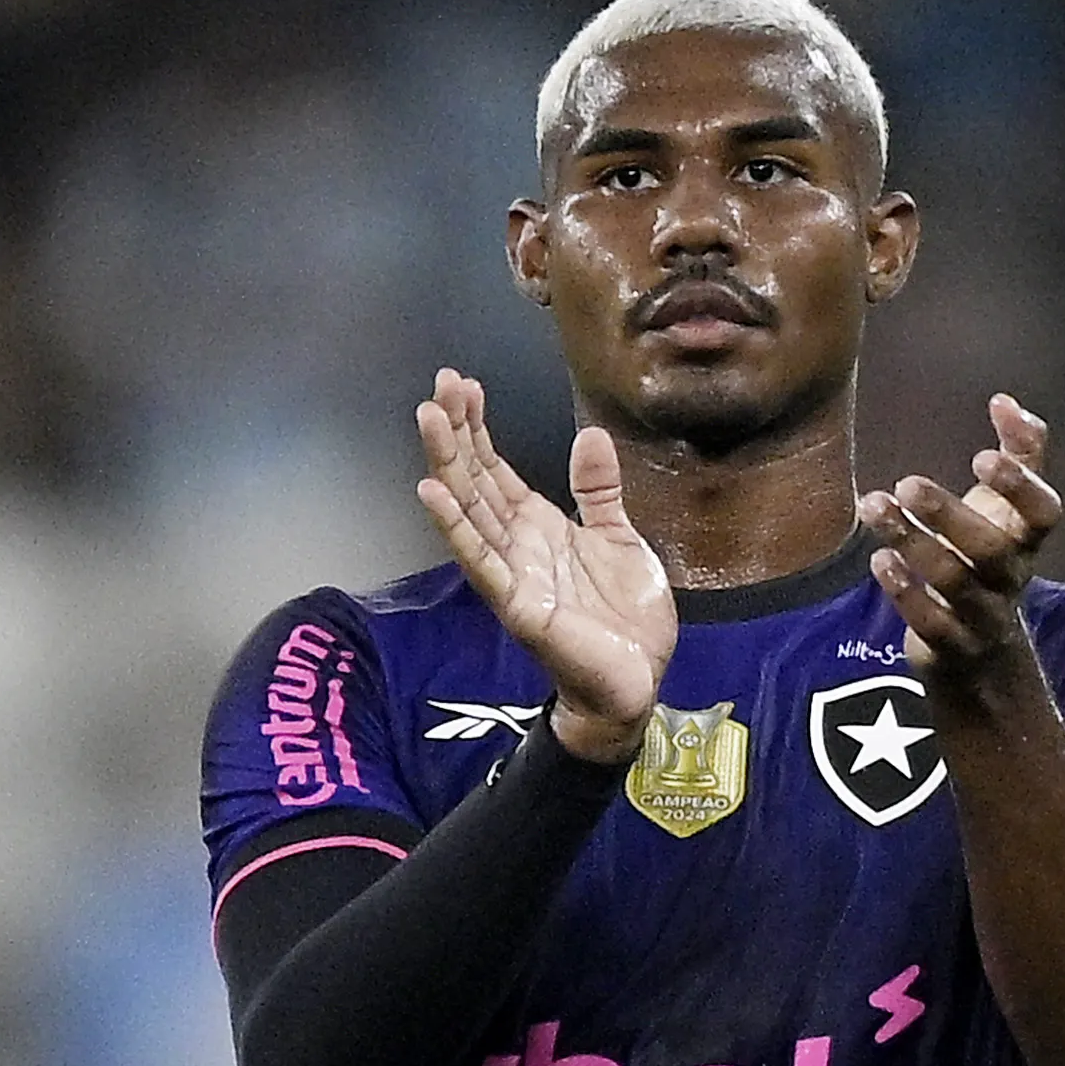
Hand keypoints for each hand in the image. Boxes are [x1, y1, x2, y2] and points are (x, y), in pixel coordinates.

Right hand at [414, 369, 675, 762]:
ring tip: (427, 418)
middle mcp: (514, 546)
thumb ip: (598, 491)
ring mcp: (511, 574)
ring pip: (470, 510)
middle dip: (455, 431)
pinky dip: (456, 527)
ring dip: (447, 463)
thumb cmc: (624, 619)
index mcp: (537, 527)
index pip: (495, 469)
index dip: (476, 428)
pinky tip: (432, 492)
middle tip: (439, 384)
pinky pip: (482, 561)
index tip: (461, 383)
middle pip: (475, 480)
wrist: (638, 682)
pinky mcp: (518, 606)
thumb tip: (590, 433)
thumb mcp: (619, 539)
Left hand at [862, 394, 1061, 696]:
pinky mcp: (951, 645)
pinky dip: (905, 591)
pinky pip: (931, 622)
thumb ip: (1017, 453)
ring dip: (912, 543)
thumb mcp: (1006, 509)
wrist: (981, 653)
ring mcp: (983, 615)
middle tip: (907, 483)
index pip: (1043, 514)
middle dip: (949, 515)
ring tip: (874, 506)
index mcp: (1027, 540)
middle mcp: (1011, 577)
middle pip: (990, 549)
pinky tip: (879, 559)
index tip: (982, 457)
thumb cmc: (988, 560)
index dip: (1020, 487)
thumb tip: (1004, 399)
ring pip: (954, 583)